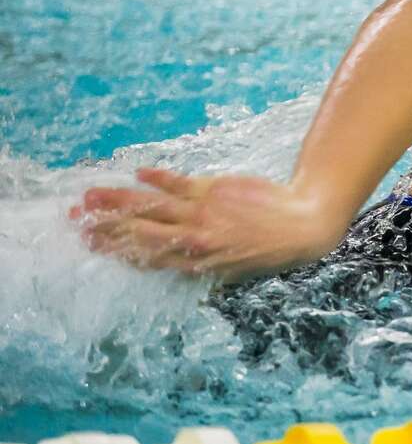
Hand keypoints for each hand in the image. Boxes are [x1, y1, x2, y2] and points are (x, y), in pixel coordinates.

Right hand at [70, 168, 342, 282]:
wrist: (303, 225)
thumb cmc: (269, 251)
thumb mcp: (233, 271)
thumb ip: (203, 267)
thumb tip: (177, 267)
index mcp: (197, 264)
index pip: (146, 256)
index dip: (116, 249)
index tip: (91, 242)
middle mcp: (193, 240)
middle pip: (139, 232)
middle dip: (105, 226)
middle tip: (76, 219)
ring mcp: (201, 214)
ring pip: (150, 206)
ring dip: (118, 201)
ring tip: (90, 196)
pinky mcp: (213, 190)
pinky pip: (177, 183)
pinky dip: (157, 178)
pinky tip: (138, 173)